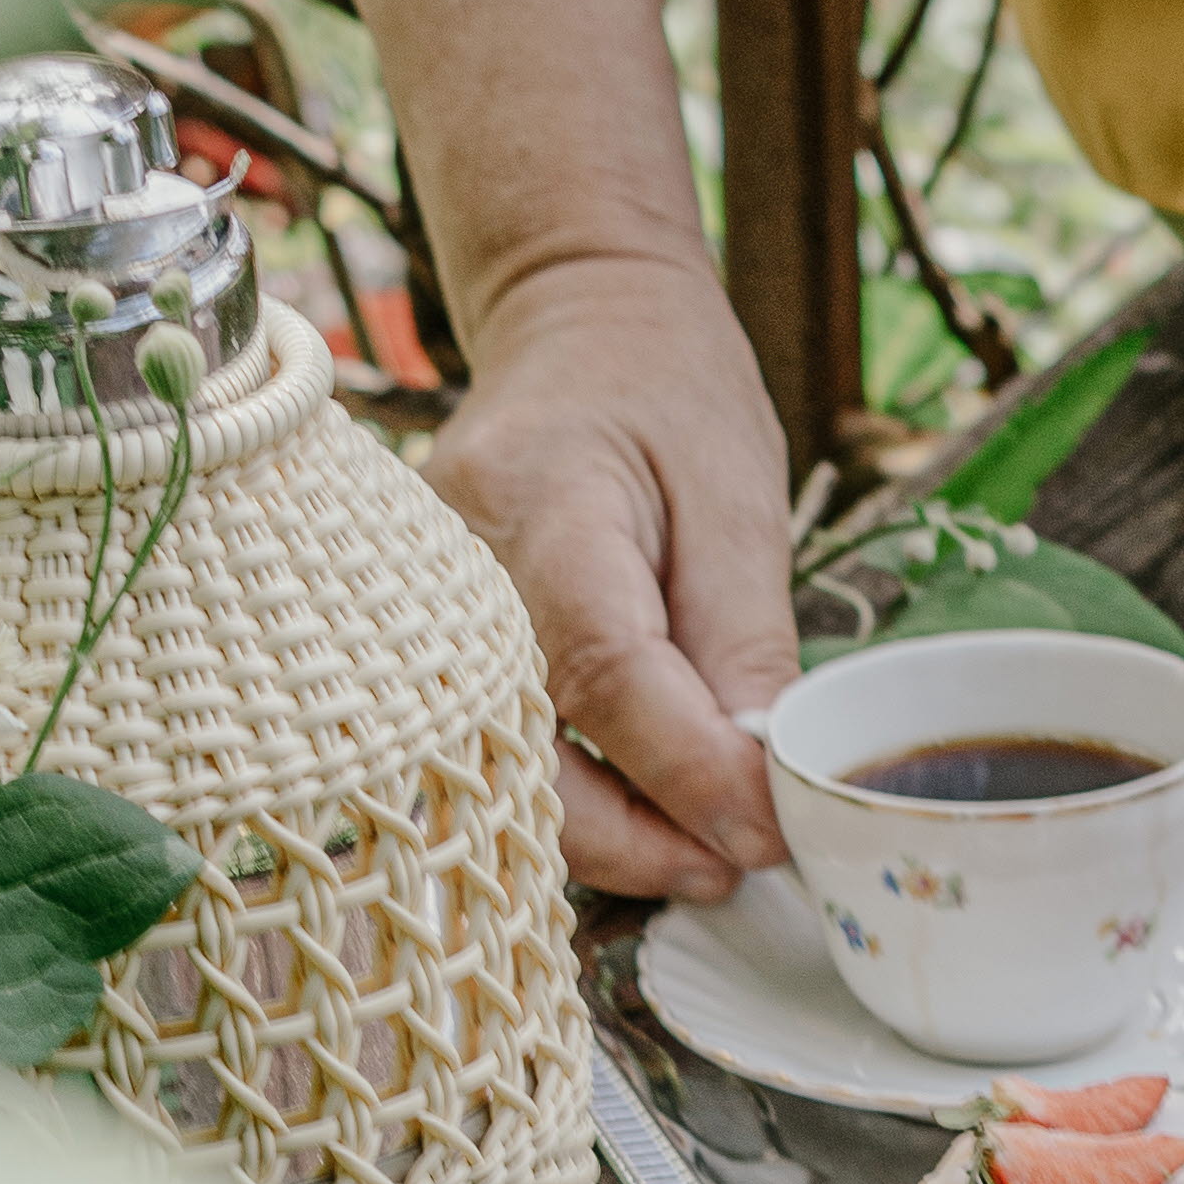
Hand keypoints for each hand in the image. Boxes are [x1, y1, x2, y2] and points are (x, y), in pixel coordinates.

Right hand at [427, 253, 799, 898]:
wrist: (574, 319)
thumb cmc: (667, 394)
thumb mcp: (740, 500)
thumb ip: (744, 645)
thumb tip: (757, 789)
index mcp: (547, 504)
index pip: (605, 670)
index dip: (689, 772)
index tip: (767, 832)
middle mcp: (451, 567)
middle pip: (522, 752)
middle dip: (636, 839)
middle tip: (735, 863)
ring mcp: (415, 605)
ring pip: (490, 773)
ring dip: (600, 836)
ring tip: (699, 847)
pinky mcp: (418, 636)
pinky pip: (483, 746)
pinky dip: (563, 796)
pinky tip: (639, 807)